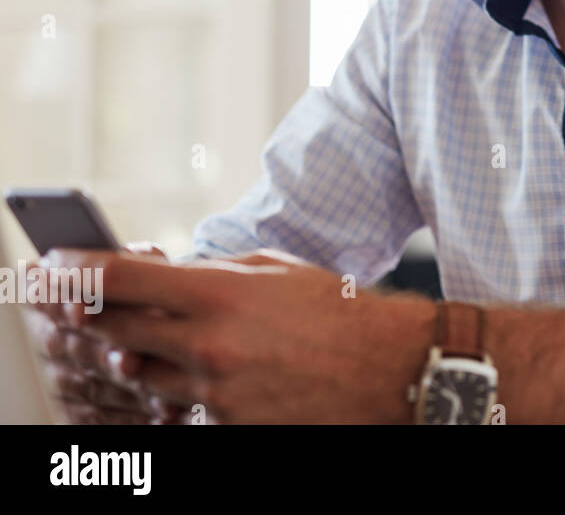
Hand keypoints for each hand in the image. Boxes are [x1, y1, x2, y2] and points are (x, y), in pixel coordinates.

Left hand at [43, 248, 438, 423]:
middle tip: (86, 304)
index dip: (75, 269)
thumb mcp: (273, 269)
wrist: (385, 368)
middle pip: (113, 329)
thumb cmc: (336, 309)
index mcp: (217, 293)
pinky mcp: (226, 424)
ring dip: (144, 354)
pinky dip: (187, 386)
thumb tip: (163, 276)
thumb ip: (211, 272)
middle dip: (95, 314)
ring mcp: (213, 390)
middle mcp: (206, 344)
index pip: (117, 279)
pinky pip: (182, 404)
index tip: (56, 264)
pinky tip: (218, 371)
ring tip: (173, 340)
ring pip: (141, 373)